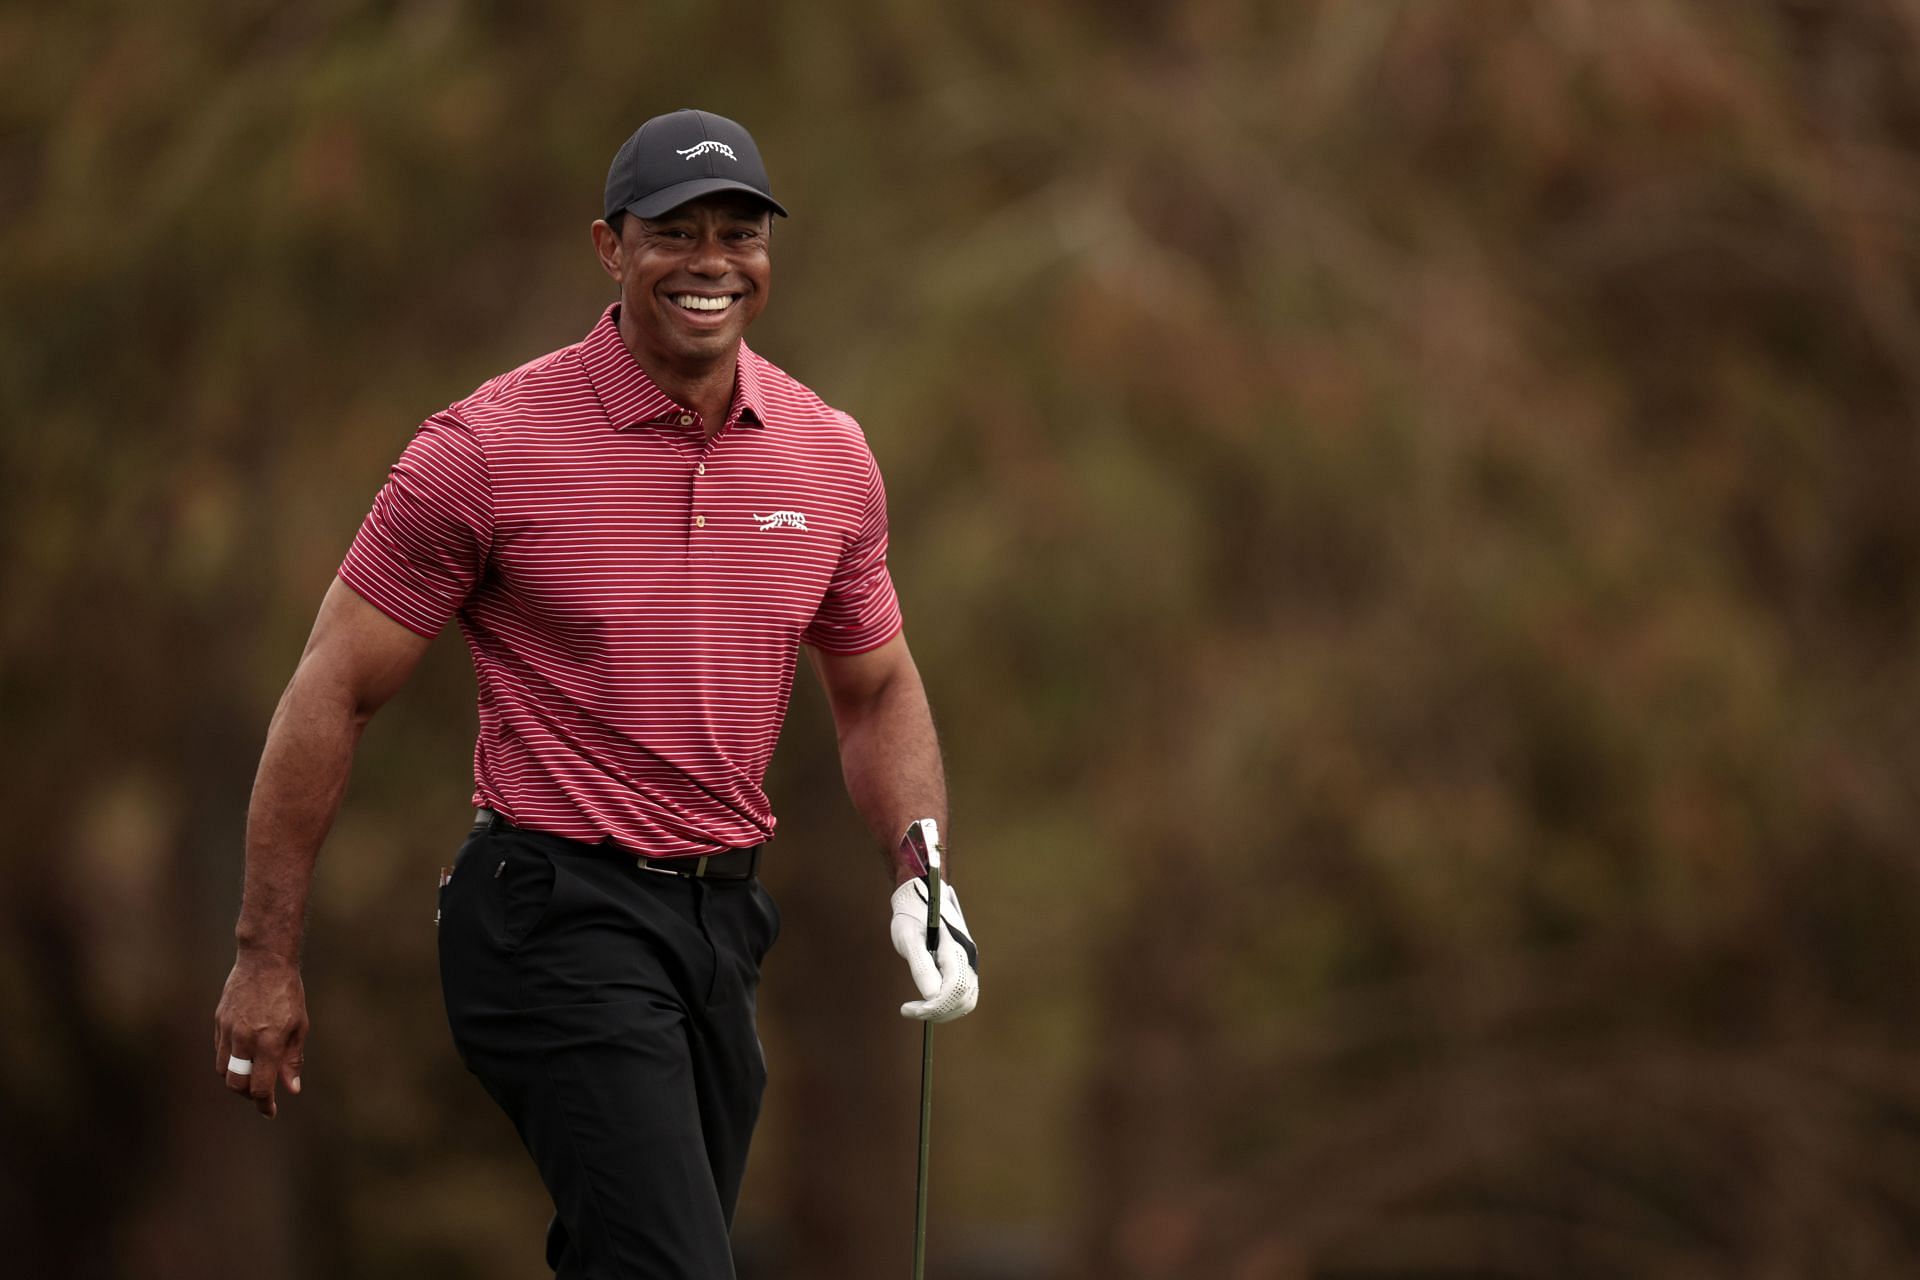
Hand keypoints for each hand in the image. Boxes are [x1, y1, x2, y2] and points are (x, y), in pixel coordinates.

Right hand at [213, 948, 307, 1117]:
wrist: (265, 961)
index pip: (261, 1086)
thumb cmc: (288, 993)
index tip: (270, 1112)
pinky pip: (219, 1051)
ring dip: (237, 1079)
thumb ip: (292, 1059)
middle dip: (249, 1095)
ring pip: (224, 1070)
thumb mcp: (299, 1026)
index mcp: (269, 1041)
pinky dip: (230, 1061)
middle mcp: (245, 1039)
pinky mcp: (218, 1021)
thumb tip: (291, 1089)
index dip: (265, 1104)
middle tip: (262, 1094)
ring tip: (253, 1075)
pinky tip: (243, 1056)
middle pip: (237, 1084)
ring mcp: (228, 1030)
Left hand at [890, 877, 979, 1021]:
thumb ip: (921, 966)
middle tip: (910, 1010)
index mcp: (955, 947)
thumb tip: (930, 997)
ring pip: (966, 1000)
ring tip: (917, 1009)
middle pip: (962, 999)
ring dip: (943, 1011)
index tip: (908, 1009)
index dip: (933, 1006)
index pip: (953, 989)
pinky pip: (964, 993)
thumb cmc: (912, 912)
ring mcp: (969, 961)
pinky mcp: (965, 965)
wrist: (923, 892)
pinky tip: (928, 1002)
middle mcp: (968, 956)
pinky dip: (948, 1004)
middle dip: (937, 1012)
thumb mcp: (908, 938)